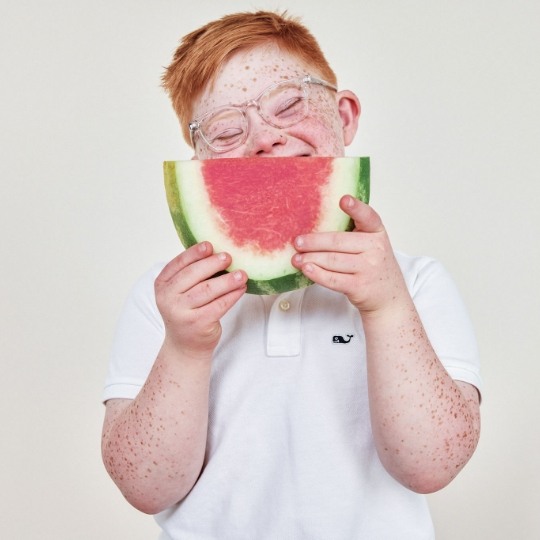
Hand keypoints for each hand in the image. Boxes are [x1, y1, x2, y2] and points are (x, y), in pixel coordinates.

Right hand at [155, 242, 247, 357]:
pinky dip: (232, 295)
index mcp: (162, 285)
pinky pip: (219, 305)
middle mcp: (168, 298)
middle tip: (229, 257)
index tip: (210, 245)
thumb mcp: (181, 292)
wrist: (185, 345)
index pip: (178, 264)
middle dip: (213, 264)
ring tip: (241, 274)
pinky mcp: (197, 324)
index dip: (194, 253)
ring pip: (207, 290)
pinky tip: (241, 289)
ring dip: (227, 280)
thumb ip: (192, 274)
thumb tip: (217, 251)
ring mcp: (181, 312)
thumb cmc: (187, 312)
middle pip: (193, 275)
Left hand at [291, 196, 407, 314]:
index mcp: (377, 232)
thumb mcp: (371, 245)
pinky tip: (306, 269)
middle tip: (297, 242)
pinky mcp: (359, 287)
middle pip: (338, 242)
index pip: (368, 217)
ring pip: (333, 261)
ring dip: (310, 259)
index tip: (344, 199)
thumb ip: (353, 233)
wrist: (389, 297)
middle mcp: (375, 249)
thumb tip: (314, 228)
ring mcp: (368, 268)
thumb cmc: (372, 266)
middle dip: (314, 242)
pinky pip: (333, 279)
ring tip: (296, 258)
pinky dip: (317, 274)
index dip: (356, 208)